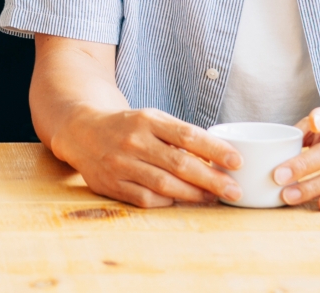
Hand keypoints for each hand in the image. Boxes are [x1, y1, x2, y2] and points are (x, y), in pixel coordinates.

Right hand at [50, 106, 242, 206]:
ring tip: (215, 198)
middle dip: (212, 179)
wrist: (82, 131)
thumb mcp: (151, 119)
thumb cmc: (127, 126)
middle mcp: (133, 141)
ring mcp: (121, 164)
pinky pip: (146, 198)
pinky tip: (181, 200)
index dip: (215, 149)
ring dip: (194, 194)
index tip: (237, 161)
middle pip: (180, 164)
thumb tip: (217, 157)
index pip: (187, 135)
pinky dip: (167, 201)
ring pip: (165, 185)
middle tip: (235, 189)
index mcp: (146, 119)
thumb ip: (179, 136)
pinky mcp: (112, 185)